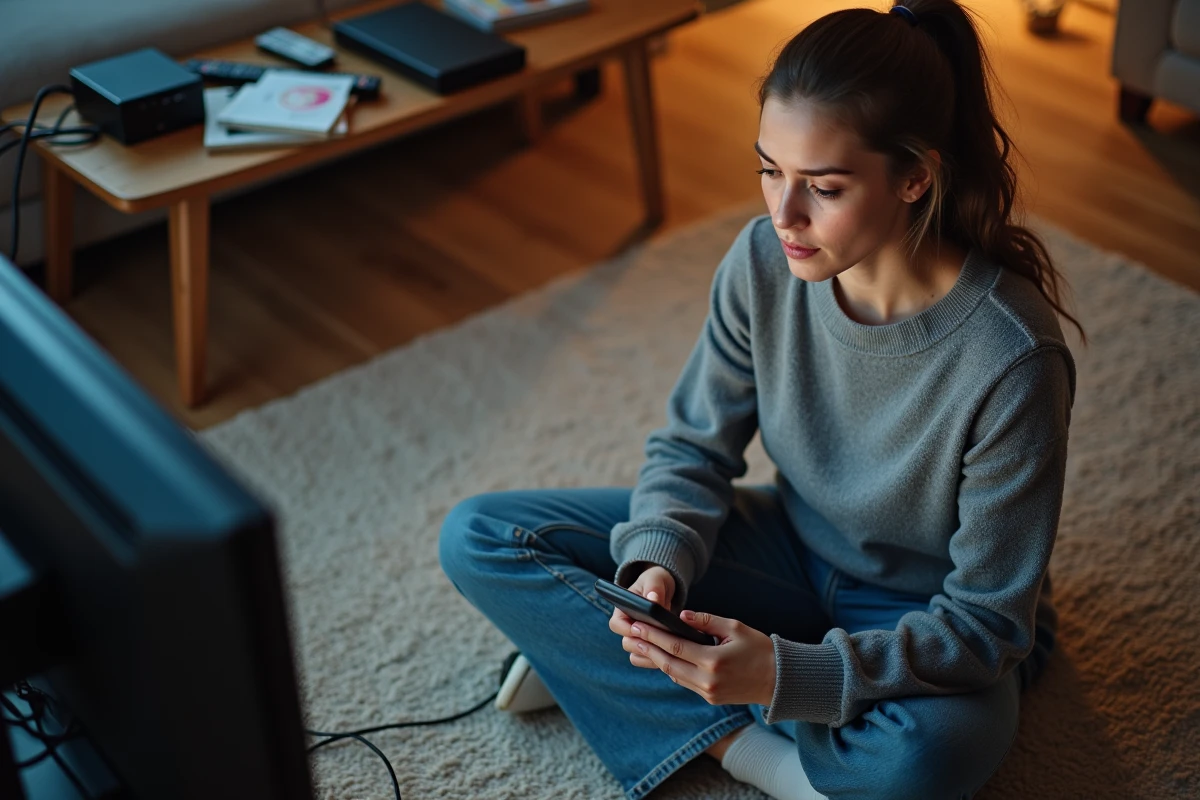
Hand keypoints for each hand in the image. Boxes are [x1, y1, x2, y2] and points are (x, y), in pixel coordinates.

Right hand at [607, 566, 674, 668]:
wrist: (662, 589)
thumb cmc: (655, 582)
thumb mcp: (655, 580)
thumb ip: (653, 588)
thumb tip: (653, 599)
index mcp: (622, 610)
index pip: (617, 625)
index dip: (628, 630)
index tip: (643, 630)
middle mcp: (627, 626)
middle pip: (627, 643)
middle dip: (642, 645)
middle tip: (661, 643)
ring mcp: (638, 638)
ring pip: (637, 654)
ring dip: (651, 655)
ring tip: (669, 651)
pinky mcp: (649, 645)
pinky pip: (648, 659)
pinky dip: (657, 660)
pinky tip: (672, 656)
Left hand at [623, 610, 777, 706]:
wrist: (780, 680)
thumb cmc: (759, 649)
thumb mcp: (734, 628)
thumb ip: (706, 621)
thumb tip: (680, 616)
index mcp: (713, 661)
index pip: (675, 647)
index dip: (653, 636)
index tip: (638, 626)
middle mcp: (707, 680)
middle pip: (668, 663)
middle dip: (648, 648)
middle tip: (631, 635)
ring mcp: (708, 692)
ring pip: (674, 674)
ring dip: (656, 660)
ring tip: (641, 645)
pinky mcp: (710, 698)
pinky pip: (685, 682)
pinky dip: (672, 669)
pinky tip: (662, 658)